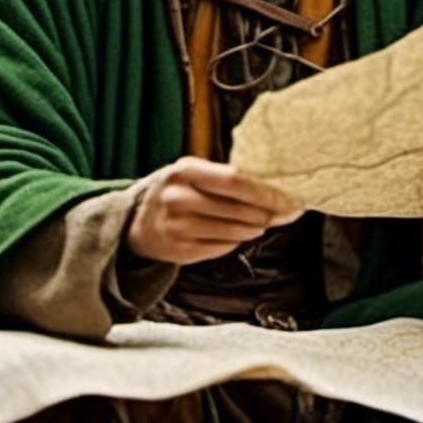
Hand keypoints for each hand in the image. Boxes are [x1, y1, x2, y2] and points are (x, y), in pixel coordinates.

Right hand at [125, 156, 303, 264]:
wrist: (136, 221)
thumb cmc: (176, 190)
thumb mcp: (191, 172)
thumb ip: (225, 177)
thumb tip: (272, 188)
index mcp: (184, 170)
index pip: (233, 181)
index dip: (264, 191)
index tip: (286, 197)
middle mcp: (178, 198)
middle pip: (236, 208)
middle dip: (266, 213)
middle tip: (285, 213)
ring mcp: (177, 227)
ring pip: (232, 231)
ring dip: (255, 229)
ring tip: (264, 223)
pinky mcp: (179, 251)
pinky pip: (221, 248)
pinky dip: (236, 241)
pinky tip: (241, 234)